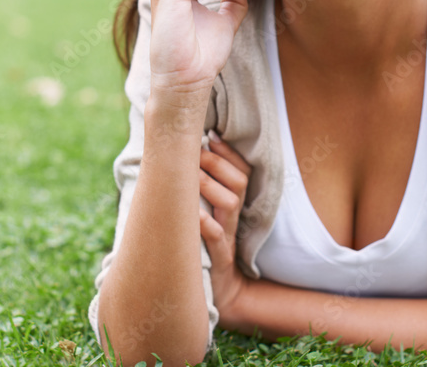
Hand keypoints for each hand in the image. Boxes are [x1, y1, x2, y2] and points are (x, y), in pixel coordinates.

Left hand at [198, 131, 253, 330]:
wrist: (219, 291)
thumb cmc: (206, 245)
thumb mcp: (206, 214)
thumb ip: (202, 187)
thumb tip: (185, 153)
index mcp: (232, 203)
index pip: (242, 169)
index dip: (228, 151)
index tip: (211, 135)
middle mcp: (233, 217)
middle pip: (239, 182)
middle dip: (216, 163)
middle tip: (193, 153)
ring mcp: (228, 236)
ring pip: (230, 204)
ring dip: (208, 187)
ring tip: (188, 178)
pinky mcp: (218, 258)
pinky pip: (216, 238)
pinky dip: (203, 224)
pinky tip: (190, 214)